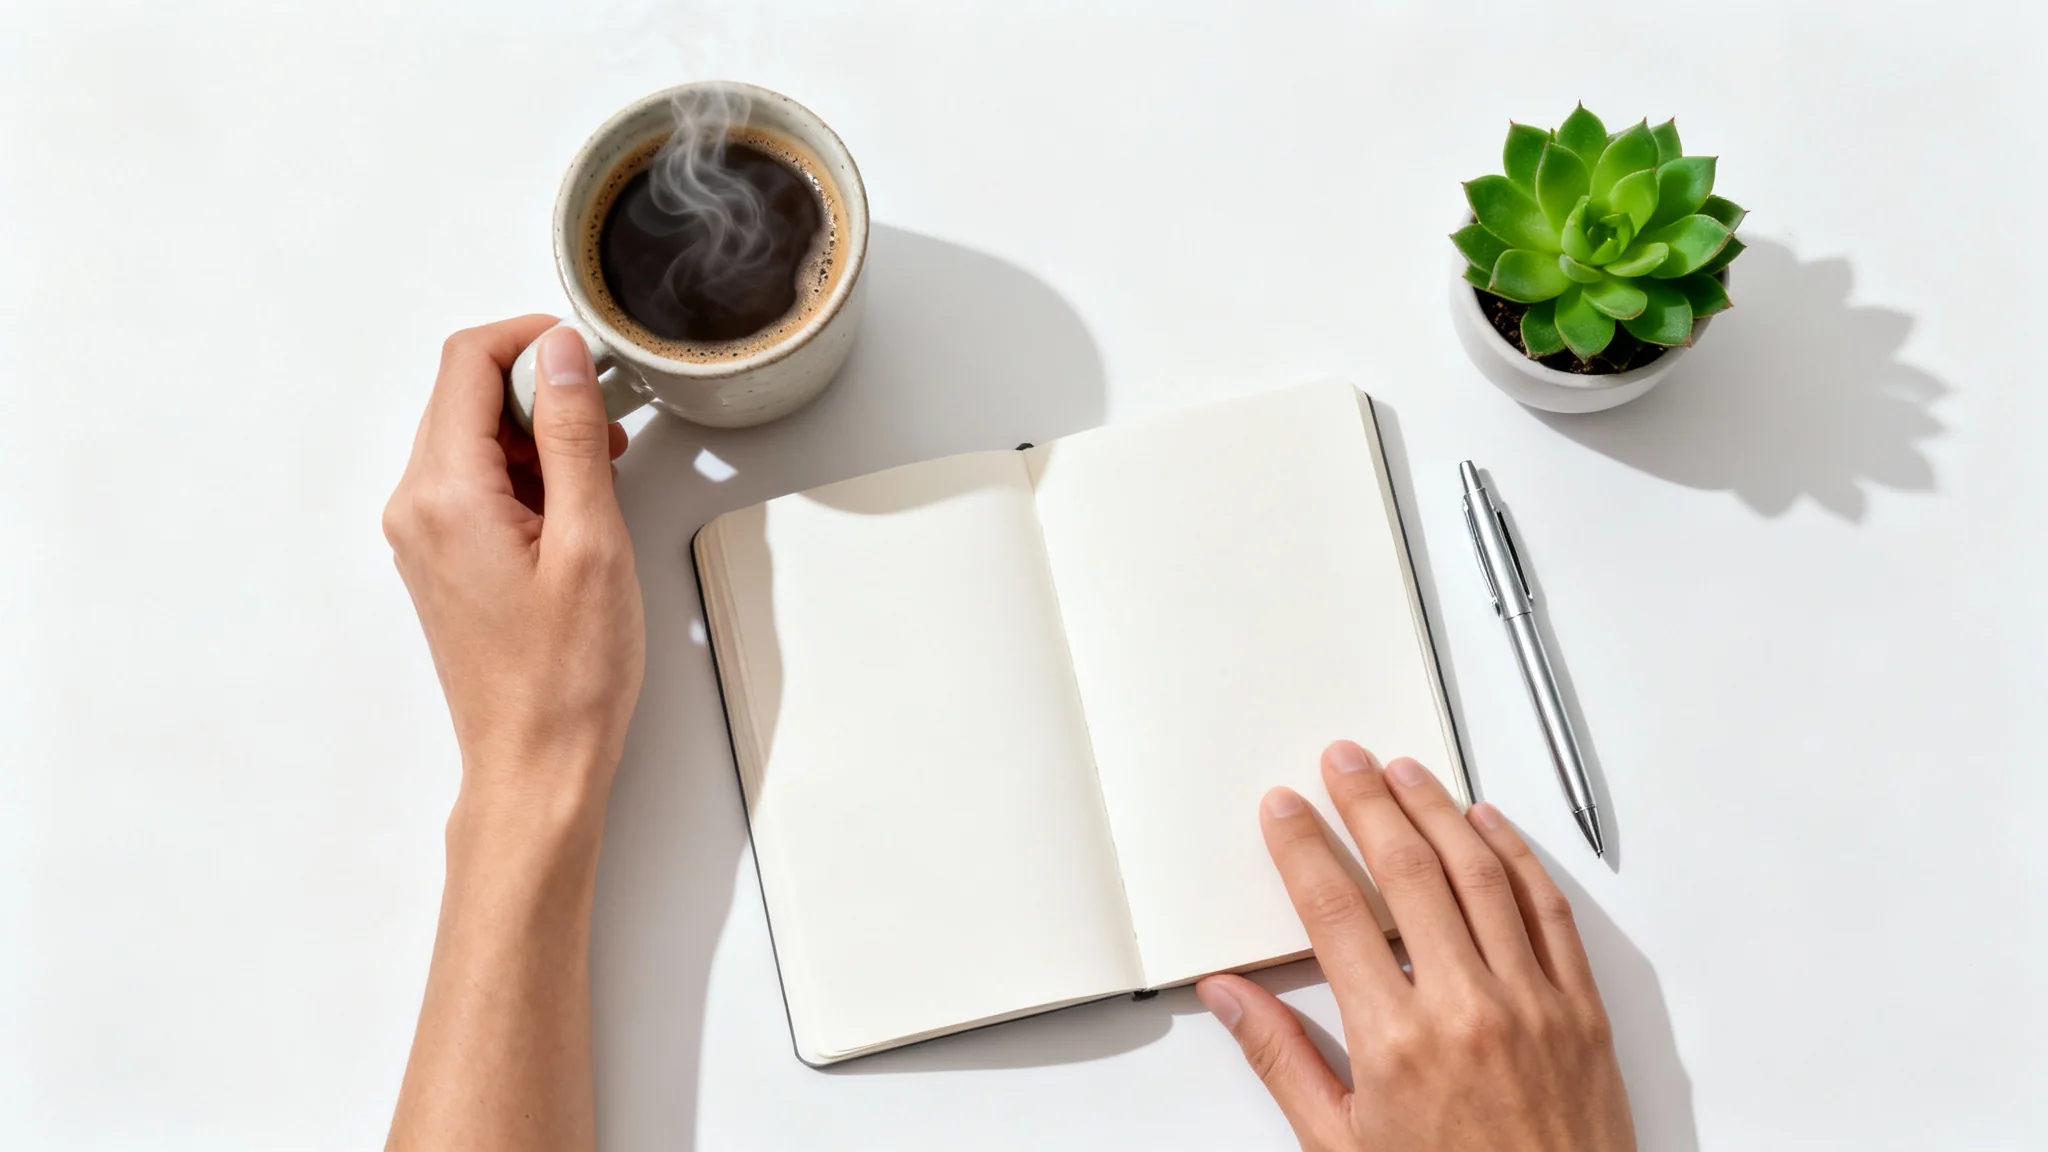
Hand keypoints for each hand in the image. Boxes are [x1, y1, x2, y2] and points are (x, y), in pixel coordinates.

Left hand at [382, 316, 642, 833]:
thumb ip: (572, 436)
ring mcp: (421, 534)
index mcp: (443, 495)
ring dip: (537, 434)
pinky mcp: (440, 557)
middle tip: (607, 427)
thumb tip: (561, 354)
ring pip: (472, 437)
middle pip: (464, 394)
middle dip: (540, 390)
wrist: (536, 762)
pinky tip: (575, 507)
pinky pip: (475, 482)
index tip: (587, 355)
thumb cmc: (568, 674)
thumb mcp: (591, 541)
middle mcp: (415, 507)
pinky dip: (526, 474)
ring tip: (601, 475)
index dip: (530, 339)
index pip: (466, 363)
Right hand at [1195, 743, 1633, 1150]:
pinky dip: (1519, 857)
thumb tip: (1230, 998)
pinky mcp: (1582, 1012)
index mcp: (1397, 1042)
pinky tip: (1491, 825)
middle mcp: (1468, 1009)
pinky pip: (1550, 912)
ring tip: (1407, 772)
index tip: (1286, 811)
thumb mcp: (1340, 1147)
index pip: (1336, 912)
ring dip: (1439, 810)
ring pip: (1481, 875)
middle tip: (1343, 762)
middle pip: (1409, 872)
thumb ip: (1283, 1061)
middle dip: (1368, 804)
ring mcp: (1533, 1004)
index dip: (1304, 849)